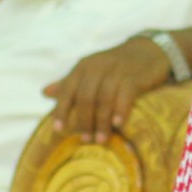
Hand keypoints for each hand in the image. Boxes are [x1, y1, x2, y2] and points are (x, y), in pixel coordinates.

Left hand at [43, 34, 173, 142]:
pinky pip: (125, 95)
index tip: (58, 130)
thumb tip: (44, 92)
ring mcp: (116, 71)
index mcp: (83, 67)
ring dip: (101, 122)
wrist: (147, 50)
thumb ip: (69, 82)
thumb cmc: (114, 66)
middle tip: (86, 140)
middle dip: (84, 121)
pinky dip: (120, 110)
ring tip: (101, 140)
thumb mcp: (90, 70)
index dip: (62, 110)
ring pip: (104, 99)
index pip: (68, 89)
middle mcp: (98, 67)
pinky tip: (118, 125)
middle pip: (85, 97)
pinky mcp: (134, 76)